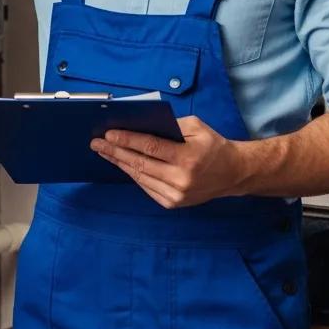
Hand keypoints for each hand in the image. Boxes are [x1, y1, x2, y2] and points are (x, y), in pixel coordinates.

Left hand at [91, 115, 245, 208]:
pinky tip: (122, 164)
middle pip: (140, 164)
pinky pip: (146, 187)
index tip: (108, 134)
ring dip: (120, 164)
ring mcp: (176, 195)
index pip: (150, 147)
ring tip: (104, 153)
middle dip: (115, 152)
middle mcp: (181, 179)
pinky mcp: (172, 203)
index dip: (127, 140)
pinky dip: (133, 175)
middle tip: (97, 143)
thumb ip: (170, 125)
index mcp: (188, 157)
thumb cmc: (213, 145)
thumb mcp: (196, 127)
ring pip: (140, 177)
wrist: (232, 174)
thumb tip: (140, 125)